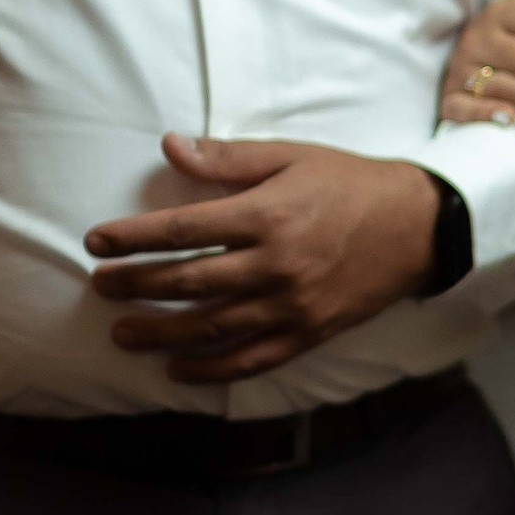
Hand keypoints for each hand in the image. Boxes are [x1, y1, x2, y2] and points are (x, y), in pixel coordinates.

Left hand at [85, 135, 439, 382]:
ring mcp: (291, 306)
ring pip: (211, 327)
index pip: (181, 229)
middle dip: (136, 286)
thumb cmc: (349, 183)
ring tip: (123, 334)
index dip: (132, 237)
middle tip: (101, 287)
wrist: (417, 226)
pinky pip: (251, 360)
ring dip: (160, 333)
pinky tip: (178, 370)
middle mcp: (274, 266)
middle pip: (187, 281)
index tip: (97, 242)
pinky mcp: (308, 333)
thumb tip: (170, 145)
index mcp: (265, 216)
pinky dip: (211, 369)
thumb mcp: (289, 156)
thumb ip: (227, 158)